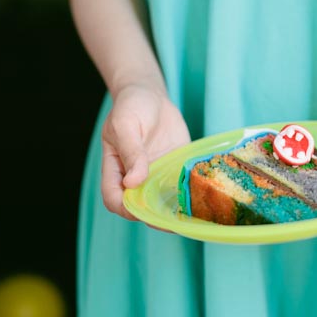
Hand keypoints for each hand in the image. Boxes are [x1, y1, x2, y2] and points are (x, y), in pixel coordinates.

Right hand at [101, 85, 190, 218]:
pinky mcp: (174, 168)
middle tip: (174, 222)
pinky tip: (202, 200)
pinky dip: (188, 195)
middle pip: (139, 207)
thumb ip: (131, 153)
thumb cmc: (132, 106)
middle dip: (154, 217)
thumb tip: (133, 182)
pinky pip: (179, 186)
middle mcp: (135, 177)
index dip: (125, 208)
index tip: (142, 208)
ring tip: (191, 218)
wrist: (151, 94)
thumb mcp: (126, 125)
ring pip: (161, 202)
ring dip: (174, 211)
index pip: (114, 199)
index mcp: (116, 169)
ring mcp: (155, 174)